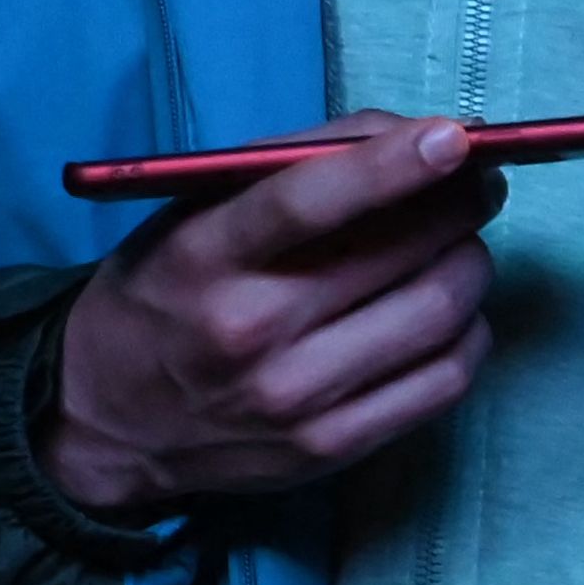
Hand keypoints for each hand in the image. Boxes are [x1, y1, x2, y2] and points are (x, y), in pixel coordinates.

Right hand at [41, 111, 507, 519]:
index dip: (390, 165)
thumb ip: (285, 166)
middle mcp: (251, 331)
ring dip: (469, 263)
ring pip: (437, 316)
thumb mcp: (189, 212)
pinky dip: (468, 333)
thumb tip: (402, 135)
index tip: (455, 136)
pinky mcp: (333, 449)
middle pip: (397, 256)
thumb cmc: (160, 293)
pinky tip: (452, 311)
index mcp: (206, 257)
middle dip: (458, 206)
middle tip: (476, 181)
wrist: (107, 421)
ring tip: (461, 243)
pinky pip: (443, 382)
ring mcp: (297, 399)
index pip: (307, 201)